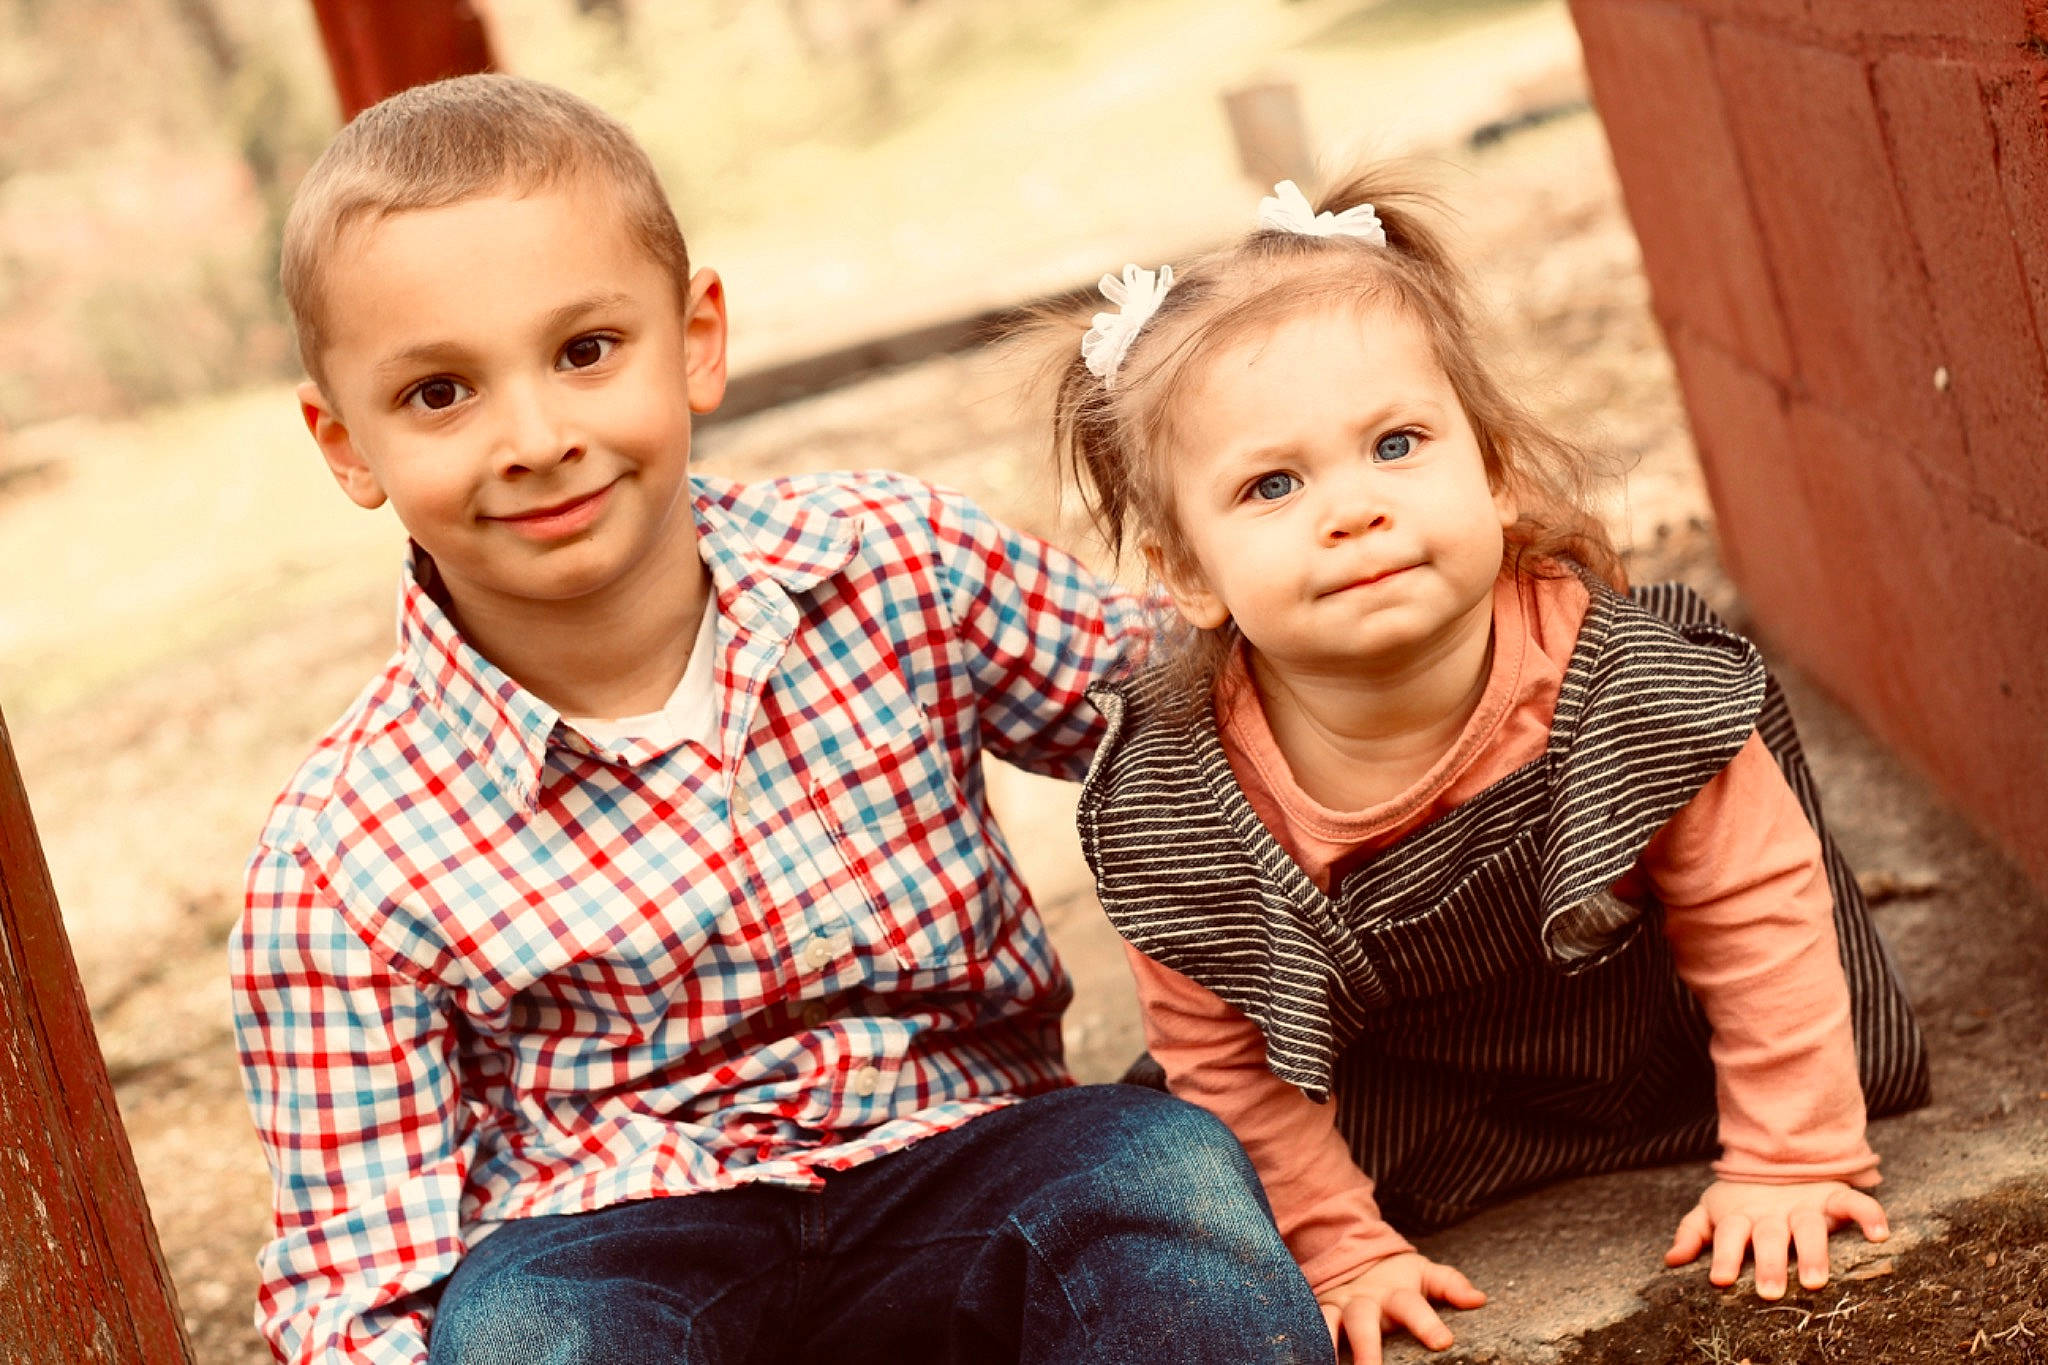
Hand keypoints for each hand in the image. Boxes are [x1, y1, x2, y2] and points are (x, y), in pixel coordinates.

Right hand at [1316, 1251, 1485, 1364]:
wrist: (1352, 1255)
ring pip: (1331, 1325)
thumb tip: (1480, 1300)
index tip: (1443, 1342)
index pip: (1413, 1307)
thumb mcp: (1425, 1274)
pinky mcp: (1320, 1310)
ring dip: (1330, 1348)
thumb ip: (1450, 1284)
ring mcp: (1339, 1305)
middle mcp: (1365, 1299)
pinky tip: (1311, 1356)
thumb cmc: (1397, 1277)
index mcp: (1396, 1293)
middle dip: (1368, 1349)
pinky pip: (1312, 1325)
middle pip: (1364, 1322)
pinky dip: (1310, 1340)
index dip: (1427, 1324)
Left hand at [1665, 1179, 1889, 1298]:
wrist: (1778, 1156)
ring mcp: (1804, 1204)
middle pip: (1769, 1237)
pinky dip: (1868, 1214)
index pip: (1729, 1236)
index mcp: (1741, 1217)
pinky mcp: (1832, 1196)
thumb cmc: (1742, 1200)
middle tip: (1769, 1292)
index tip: (1720, 1280)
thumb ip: (1693, 1232)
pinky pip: (1853, 1202)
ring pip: (1809, 1227)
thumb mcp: (1713, 1211)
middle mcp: (1773, 1213)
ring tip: (1815, 1280)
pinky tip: (1879, 1234)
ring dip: (1813, 1252)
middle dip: (1768, 1263)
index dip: (1724, 1256)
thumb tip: (1671, 1260)